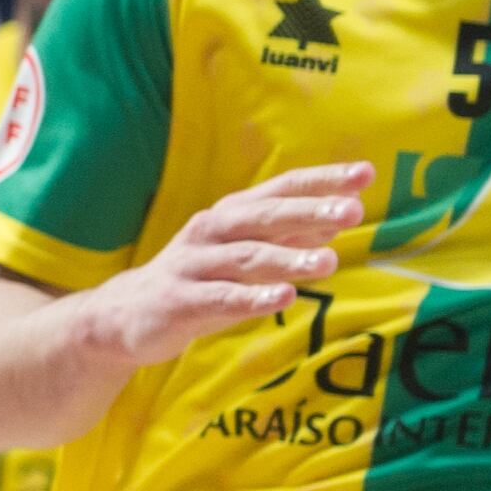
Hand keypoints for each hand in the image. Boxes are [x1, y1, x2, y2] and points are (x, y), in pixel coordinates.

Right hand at [70, 163, 373, 370]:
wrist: (125, 317)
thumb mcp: (245, 253)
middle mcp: (213, 230)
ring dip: (288, 257)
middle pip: (265, 215)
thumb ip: (290, 235)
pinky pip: (220, 297)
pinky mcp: (180, 300)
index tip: (365, 173)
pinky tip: (284, 299)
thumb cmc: (198, 280)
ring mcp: (194, 264)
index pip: (283, 188)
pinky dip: (252, 297)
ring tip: (328, 262)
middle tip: (353, 211)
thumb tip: (342, 215)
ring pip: (246, 256)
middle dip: (309, 210)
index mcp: (233, 214)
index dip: (323, 179)